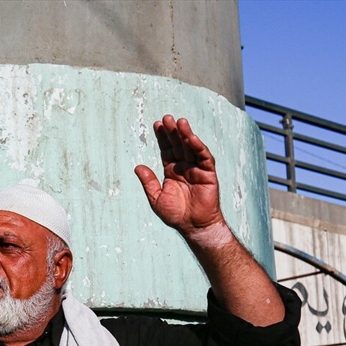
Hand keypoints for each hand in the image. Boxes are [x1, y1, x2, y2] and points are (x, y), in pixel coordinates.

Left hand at [134, 115, 221, 234]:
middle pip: (178, 145)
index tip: (157, 124)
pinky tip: (192, 138)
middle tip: (167, 118)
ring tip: (179, 122)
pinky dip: (198, 147)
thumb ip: (148, 182)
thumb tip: (137, 166)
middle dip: (172, 132)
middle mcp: (184, 166)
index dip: (162, 137)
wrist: (193, 226)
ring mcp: (197, 169)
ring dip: (186, 134)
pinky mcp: (208, 174)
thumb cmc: (175, 215)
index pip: (167, 149)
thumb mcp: (156, 198)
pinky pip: (204, 157)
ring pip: (191, 148)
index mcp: (172, 170)